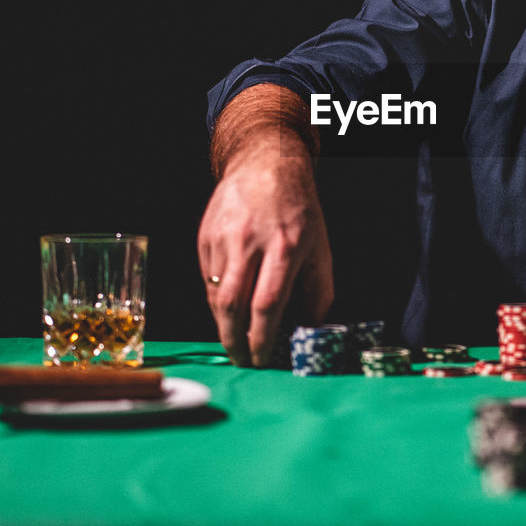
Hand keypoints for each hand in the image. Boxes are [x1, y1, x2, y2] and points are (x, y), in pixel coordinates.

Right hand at [197, 140, 333, 366]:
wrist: (265, 164)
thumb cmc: (299, 210)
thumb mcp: (320, 248)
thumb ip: (319, 293)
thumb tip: (311, 331)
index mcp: (284, 248)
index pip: (266, 304)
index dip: (262, 338)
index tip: (263, 358)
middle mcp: (250, 243)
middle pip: (232, 305)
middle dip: (235, 341)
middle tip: (243, 360)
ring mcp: (223, 239)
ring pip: (216, 294)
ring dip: (223, 325)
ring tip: (236, 341)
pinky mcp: (205, 236)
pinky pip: (207, 277)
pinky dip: (217, 299)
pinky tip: (228, 309)